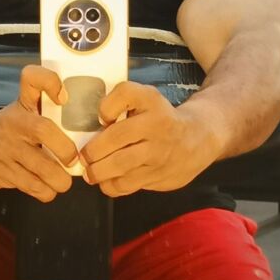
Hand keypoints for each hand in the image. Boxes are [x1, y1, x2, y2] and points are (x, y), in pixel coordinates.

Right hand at [0, 65, 77, 202]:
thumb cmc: (7, 124)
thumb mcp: (23, 103)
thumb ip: (44, 93)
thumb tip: (65, 98)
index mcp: (22, 105)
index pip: (32, 80)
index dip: (50, 83)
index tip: (63, 98)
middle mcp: (14, 124)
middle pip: (44, 129)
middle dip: (67, 151)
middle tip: (73, 161)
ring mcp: (7, 151)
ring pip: (44, 168)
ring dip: (60, 179)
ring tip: (61, 179)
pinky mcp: (3, 174)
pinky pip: (34, 188)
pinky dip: (47, 191)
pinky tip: (45, 186)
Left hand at [79, 82, 218, 197]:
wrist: (197, 139)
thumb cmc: (160, 117)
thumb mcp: (145, 99)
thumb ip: (119, 103)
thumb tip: (94, 126)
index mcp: (151, 101)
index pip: (125, 94)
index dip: (106, 107)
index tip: (102, 118)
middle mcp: (157, 125)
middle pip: (115, 137)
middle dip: (92, 150)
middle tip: (83, 157)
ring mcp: (158, 154)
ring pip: (119, 165)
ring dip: (97, 172)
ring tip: (90, 172)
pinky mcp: (158, 176)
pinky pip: (126, 185)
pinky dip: (110, 186)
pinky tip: (106, 181)